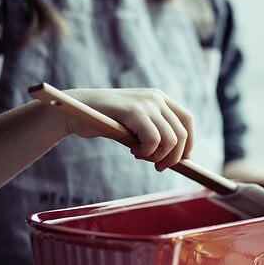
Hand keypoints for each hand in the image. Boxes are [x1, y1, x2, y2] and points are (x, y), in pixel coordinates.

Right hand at [65, 88, 193, 168]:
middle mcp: (156, 97)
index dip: (188, 143)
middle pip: (181, 134)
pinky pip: (154, 140)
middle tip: (157, 167)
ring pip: (170, 140)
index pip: (187, 120)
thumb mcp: (135, 126)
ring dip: (157, 156)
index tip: (181, 160)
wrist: (75, 111)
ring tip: (140, 156)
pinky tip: (133, 151)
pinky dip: (146, 152)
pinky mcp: (135, 111)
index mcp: (159, 98)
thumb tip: (179, 157)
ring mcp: (147, 102)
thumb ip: (155, 134)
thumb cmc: (105, 122)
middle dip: (173, 157)